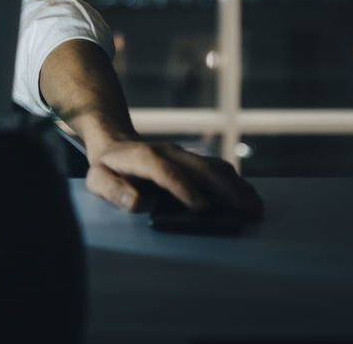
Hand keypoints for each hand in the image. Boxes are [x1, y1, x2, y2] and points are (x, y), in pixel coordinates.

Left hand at [85, 136, 263, 219]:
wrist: (115, 142)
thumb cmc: (107, 166)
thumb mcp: (96, 179)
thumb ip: (113, 190)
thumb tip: (137, 202)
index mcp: (143, 157)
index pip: (165, 171)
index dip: (183, 188)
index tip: (201, 209)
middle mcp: (168, 153)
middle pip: (201, 167)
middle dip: (227, 189)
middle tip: (249, 211)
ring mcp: (182, 155)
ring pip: (214, 167)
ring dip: (236, 186)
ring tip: (256, 206)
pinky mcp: (191, 160)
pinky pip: (216, 169)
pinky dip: (234, 182)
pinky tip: (247, 197)